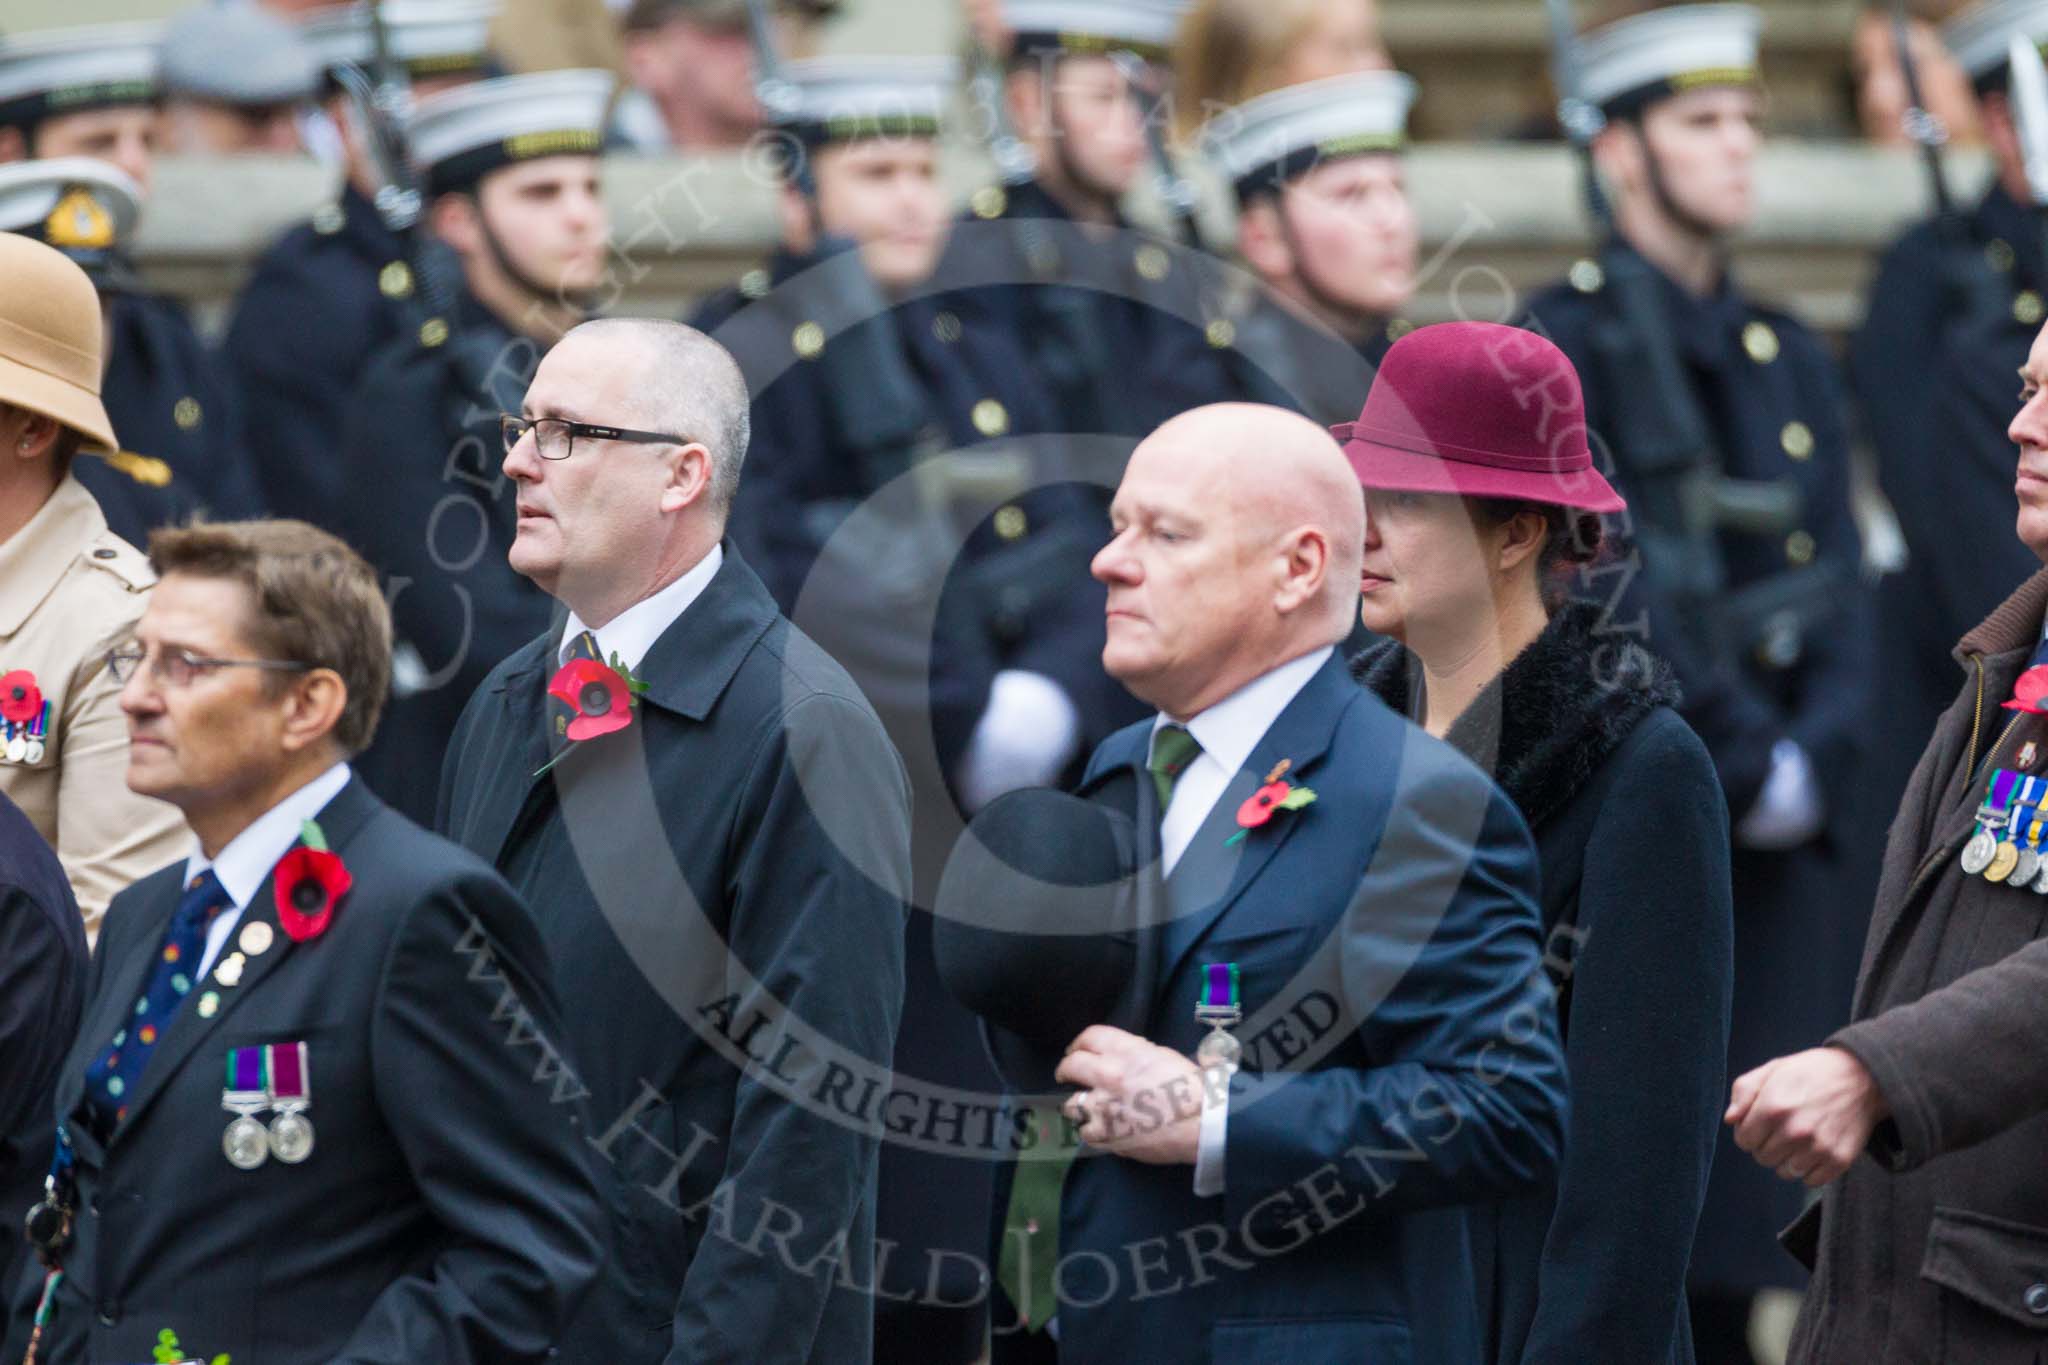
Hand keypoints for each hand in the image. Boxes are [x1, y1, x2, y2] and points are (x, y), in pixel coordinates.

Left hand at [1054, 1025, 1210, 1165]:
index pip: (1089, 1037)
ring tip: (1083, 1110)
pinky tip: (1101, 1132)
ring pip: (1071, 1104)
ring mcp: (1104, 1107)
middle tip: (1066, 1076)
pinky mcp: (1106, 1134)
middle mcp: (1108, 1075)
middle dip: (1065, 1071)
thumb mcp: (1164, 1056)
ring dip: (1077, 1106)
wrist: (1201, 1123)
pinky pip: (1086, 1134)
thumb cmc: (1192, 1088)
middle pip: (1071, 1066)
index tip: (1075, 1051)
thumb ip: (1138, 1054)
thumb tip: (1126, 1057)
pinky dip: (1092, 1133)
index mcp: (1126, 1051)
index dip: (1078, 1044)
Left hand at [1726, 1047, 1889, 1186]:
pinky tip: (1815, 1148)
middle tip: (1782, 1129)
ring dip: (1788, 1159)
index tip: (1761, 1124)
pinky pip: (1811, 1181)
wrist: (1861, 1077)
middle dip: (1767, 1145)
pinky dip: (1810, 1169)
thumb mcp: (1772, 1070)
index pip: (1743, 1140)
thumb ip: (1744, 1092)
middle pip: (1763, 1158)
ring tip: (1800, 1138)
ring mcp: (1818, 1148)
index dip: (1749, 1132)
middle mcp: (1794, 1131)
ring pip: (1785, 1172)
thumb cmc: (1811, 1072)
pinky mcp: (1839, 1160)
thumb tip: (1730, 1120)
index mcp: (1773, 1108)